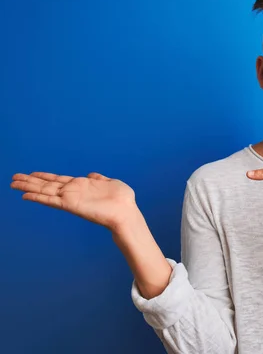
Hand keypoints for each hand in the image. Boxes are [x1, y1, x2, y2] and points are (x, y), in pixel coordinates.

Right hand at [10, 171, 138, 232]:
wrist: (126, 212)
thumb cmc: (122, 200)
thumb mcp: (111, 183)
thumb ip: (100, 179)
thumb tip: (92, 174)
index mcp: (82, 185)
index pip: (58, 179)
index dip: (45, 176)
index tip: (32, 173)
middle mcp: (73, 192)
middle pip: (47, 185)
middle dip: (30, 181)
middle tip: (13, 177)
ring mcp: (71, 199)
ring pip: (45, 191)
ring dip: (29, 187)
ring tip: (13, 184)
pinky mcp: (71, 206)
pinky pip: (51, 201)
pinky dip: (38, 198)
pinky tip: (26, 195)